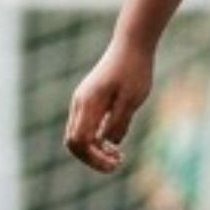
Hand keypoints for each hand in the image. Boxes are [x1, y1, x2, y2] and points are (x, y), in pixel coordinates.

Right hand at [64, 41, 151, 174]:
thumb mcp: (132, 99)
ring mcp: (82, 101)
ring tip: (117, 156)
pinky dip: (95, 139)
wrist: (131, 45)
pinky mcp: (88, 100)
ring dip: (94, 150)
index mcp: (88, 103)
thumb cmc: (135, 70)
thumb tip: (108, 143)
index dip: (95, 158)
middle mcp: (80, 103)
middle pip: (74, 142)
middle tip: (116, 164)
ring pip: (78, 136)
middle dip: (92, 158)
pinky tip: (114, 143)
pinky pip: (85, 127)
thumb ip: (118, 122)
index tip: (115, 164)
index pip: (80, 142)